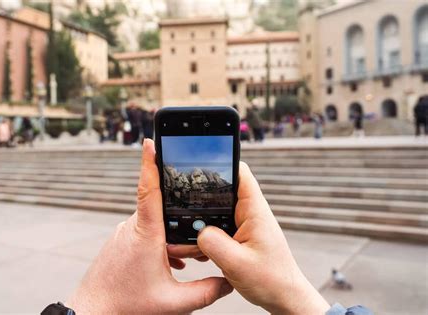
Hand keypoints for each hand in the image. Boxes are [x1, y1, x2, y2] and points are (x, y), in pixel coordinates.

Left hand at [67, 139, 232, 313]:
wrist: (92, 312)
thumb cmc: (127, 305)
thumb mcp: (173, 302)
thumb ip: (206, 291)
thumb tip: (229, 282)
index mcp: (146, 233)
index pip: (148, 188)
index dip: (151, 162)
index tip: (150, 141)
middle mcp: (133, 227)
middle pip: (161, 207)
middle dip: (181, 217)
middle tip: (194, 235)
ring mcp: (125, 233)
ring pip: (154, 222)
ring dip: (170, 234)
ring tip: (181, 258)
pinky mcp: (121, 241)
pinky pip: (145, 232)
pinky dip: (160, 241)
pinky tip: (170, 261)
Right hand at [173, 162, 329, 313]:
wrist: (283, 298)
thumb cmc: (271, 280)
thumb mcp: (237, 264)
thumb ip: (214, 244)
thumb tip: (198, 231)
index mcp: (254, 211)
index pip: (239, 173)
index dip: (220, 162)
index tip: (197, 162)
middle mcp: (249, 213)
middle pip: (221, 190)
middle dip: (200, 197)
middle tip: (179, 204)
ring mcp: (243, 224)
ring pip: (216, 212)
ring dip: (199, 221)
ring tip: (184, 234)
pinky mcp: (239, 236)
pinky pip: (217, 228)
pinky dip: (204, 235)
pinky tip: (194, 247)